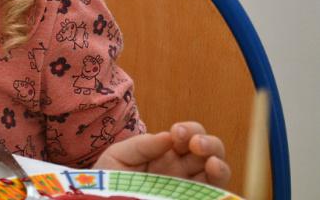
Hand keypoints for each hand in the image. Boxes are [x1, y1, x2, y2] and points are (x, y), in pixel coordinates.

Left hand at [93, 121, 229, 188]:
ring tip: (211, 161)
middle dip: (207, 142)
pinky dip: (220, 182)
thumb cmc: (110, 179)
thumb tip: (167, 137)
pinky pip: (215, 194)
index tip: (176, 133)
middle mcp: (182, 170)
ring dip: (218, 161)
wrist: (102, 198)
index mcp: (166, 153)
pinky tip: (213, 172)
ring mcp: (189, 188)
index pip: (187, 136)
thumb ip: (140, 145)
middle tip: (194, 144)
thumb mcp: (118, 157)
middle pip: (208, 150)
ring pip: (217, 172)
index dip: (188, 130)